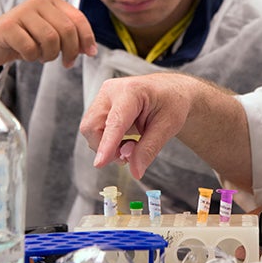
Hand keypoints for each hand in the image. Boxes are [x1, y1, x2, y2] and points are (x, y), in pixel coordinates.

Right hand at [0, 0, 96, 70]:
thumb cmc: (26, 38)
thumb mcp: (52, 34)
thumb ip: (72, 37)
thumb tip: (91, 50)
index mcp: (52, 1)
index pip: (78, 19)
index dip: (87, 38)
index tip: (90, 53)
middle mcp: (38, 2)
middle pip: (66, 30)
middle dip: (71, 51)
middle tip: (67, 62)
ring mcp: (21, 12)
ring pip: (51, 39)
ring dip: (50, 55)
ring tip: (42, 56)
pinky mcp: (7, 26)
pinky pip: (30, 48)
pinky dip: (32, 57)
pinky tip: (27, 55)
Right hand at [80, 72, 195, 178]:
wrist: (170, 91)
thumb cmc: (171, 102)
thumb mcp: (168, 126)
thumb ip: (149, 149)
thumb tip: (135, 172)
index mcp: (131, 91)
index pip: (115, 122)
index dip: (107, 144)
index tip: (99, 163)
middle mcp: (111, 91)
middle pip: (93, 127)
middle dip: (106, 148)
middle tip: (128, 156)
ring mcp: (102, 97)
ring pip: (90, 131)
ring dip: (106, 146)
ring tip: (131, 144)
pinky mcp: (99, 106)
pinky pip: (94, 130)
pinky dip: (106, 141)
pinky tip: (124, 138)